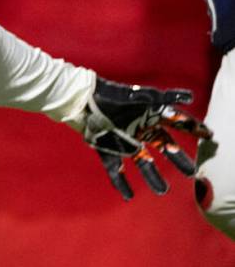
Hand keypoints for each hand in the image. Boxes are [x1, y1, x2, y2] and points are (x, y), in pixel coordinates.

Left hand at [83, 77, 211, 199]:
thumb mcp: (141, 97)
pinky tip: (128, 196)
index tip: (208, 136)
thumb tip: (190, 96)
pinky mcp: (107, 148)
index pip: (175, 124)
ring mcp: (124, 140)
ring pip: (143, 161)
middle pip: (163, 147)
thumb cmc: (114, 95)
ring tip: (163, 191)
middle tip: (192, 173)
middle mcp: (139, 130)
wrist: (83, 99)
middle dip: (178, 159)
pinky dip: (121, 182)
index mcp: (149, 115)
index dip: (191, 129)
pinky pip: (115, 169)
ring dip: (153, 176)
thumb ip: (164, 98)